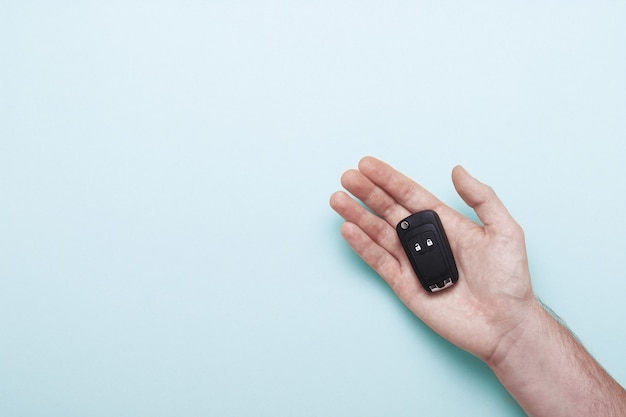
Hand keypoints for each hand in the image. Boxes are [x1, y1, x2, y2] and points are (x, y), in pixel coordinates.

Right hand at [330, 156, 536, 361]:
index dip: (389, 179)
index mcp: (446, 223)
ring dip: (358, 216)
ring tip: (337, 199)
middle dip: (367, 193)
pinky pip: (379, 262)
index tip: (367, 164)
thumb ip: (482, 198)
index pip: (410, 195)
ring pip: (378, 233)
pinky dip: (363, 246)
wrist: (505, 325)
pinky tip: (349, 230)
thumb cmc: (509, 280)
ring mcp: (412, 262)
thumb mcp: (504, 231)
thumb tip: (457, 170)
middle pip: (389, 210)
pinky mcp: (404, 285)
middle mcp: (424, 240)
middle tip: (347, 177)